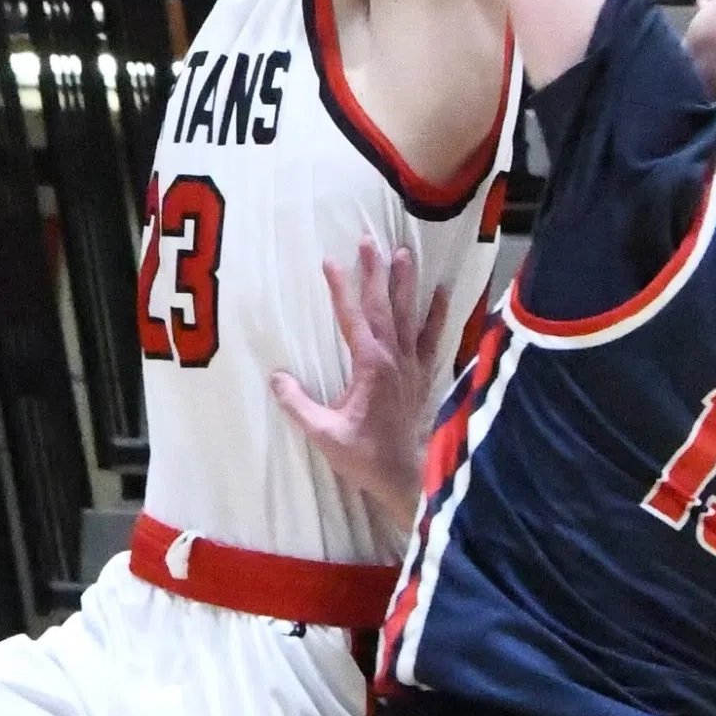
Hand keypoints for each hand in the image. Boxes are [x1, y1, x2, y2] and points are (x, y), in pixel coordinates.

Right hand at [271, 233, 452, 530]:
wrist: (406, 475)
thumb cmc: (364, 456)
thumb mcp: (323, 433)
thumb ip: (298, 404)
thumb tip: (276, 376)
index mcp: (370, 365)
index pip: (351, 317)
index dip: (339, 288)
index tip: (329, 261)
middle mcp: (394, 357)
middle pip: (383, 305)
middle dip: (374, 271)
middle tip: (369, 240)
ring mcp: (411, 364)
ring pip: (408, 314)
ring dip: (405, 283)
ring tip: (404, 253)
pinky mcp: (421, 375)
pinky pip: (430, 337)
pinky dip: (435, 313)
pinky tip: (439, 293)